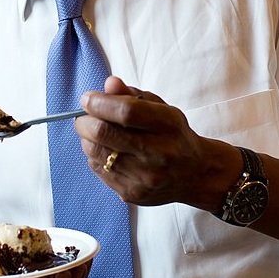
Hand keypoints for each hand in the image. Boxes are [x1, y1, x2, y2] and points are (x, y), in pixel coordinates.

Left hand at [76, 75, 235, 211]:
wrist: (195, 174)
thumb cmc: (173, 135)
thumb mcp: (161, 109)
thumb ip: (133, 96)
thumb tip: (108, 84)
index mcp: (168, 126)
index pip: (126, 112)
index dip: (99, 103)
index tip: (87, 98)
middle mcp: (159, 153)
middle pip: (105, 133)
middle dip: (85, 121)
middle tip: (83, 117)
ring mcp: (145, 177)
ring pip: (97, 153)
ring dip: (87, 139)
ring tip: (92, 133)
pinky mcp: (133, 194)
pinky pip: (99, 170)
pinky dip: (95, 157)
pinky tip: (106, 151)